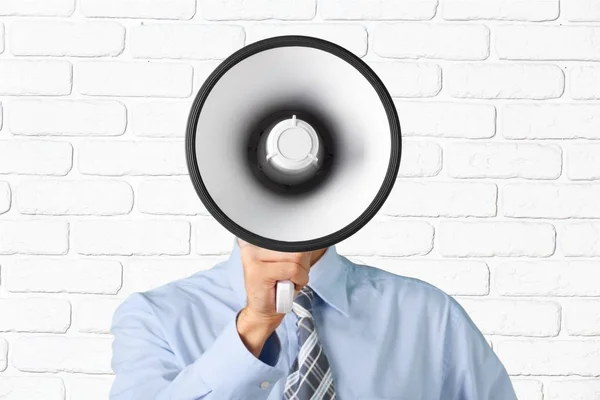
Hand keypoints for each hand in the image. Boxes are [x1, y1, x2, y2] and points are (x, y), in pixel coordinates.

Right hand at [236, 238, 310, 356]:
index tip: (293, 261)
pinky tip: (286, 287)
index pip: (292, 232)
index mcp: (260, 238)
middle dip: (302, 263)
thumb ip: (295, 245)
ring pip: (296, 256)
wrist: (264, 311)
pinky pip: (294, 270)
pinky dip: (298, 281)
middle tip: (290, 275)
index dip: (300, 248)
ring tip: (287, 280)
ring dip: (300, 273)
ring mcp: (253, 256)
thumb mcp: (287, 260)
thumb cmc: (277, 286)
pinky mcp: (258, 271)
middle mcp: (253, 244)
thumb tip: (310, 236)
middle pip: (296, 244)